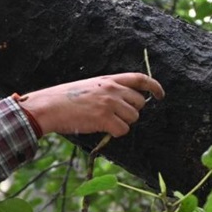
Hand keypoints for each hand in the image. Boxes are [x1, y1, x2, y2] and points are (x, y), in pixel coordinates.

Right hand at [17, 73, 164, 136]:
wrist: (49, 106)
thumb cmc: (65, 99)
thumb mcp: (89, 87)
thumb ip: (108, 90)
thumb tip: (124, 103)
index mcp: (108, 79)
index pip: (140, 79)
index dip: (154, 86)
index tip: (161, 95)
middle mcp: (112, 89)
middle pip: (139, 103)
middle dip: (131, 112)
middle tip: (116, 117)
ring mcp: (109, 103)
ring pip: (133, 118)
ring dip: (122, 124)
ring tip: (104, 123)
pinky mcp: (104, 118)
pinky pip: (122, 130)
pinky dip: (115, 133)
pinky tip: (101, 129)